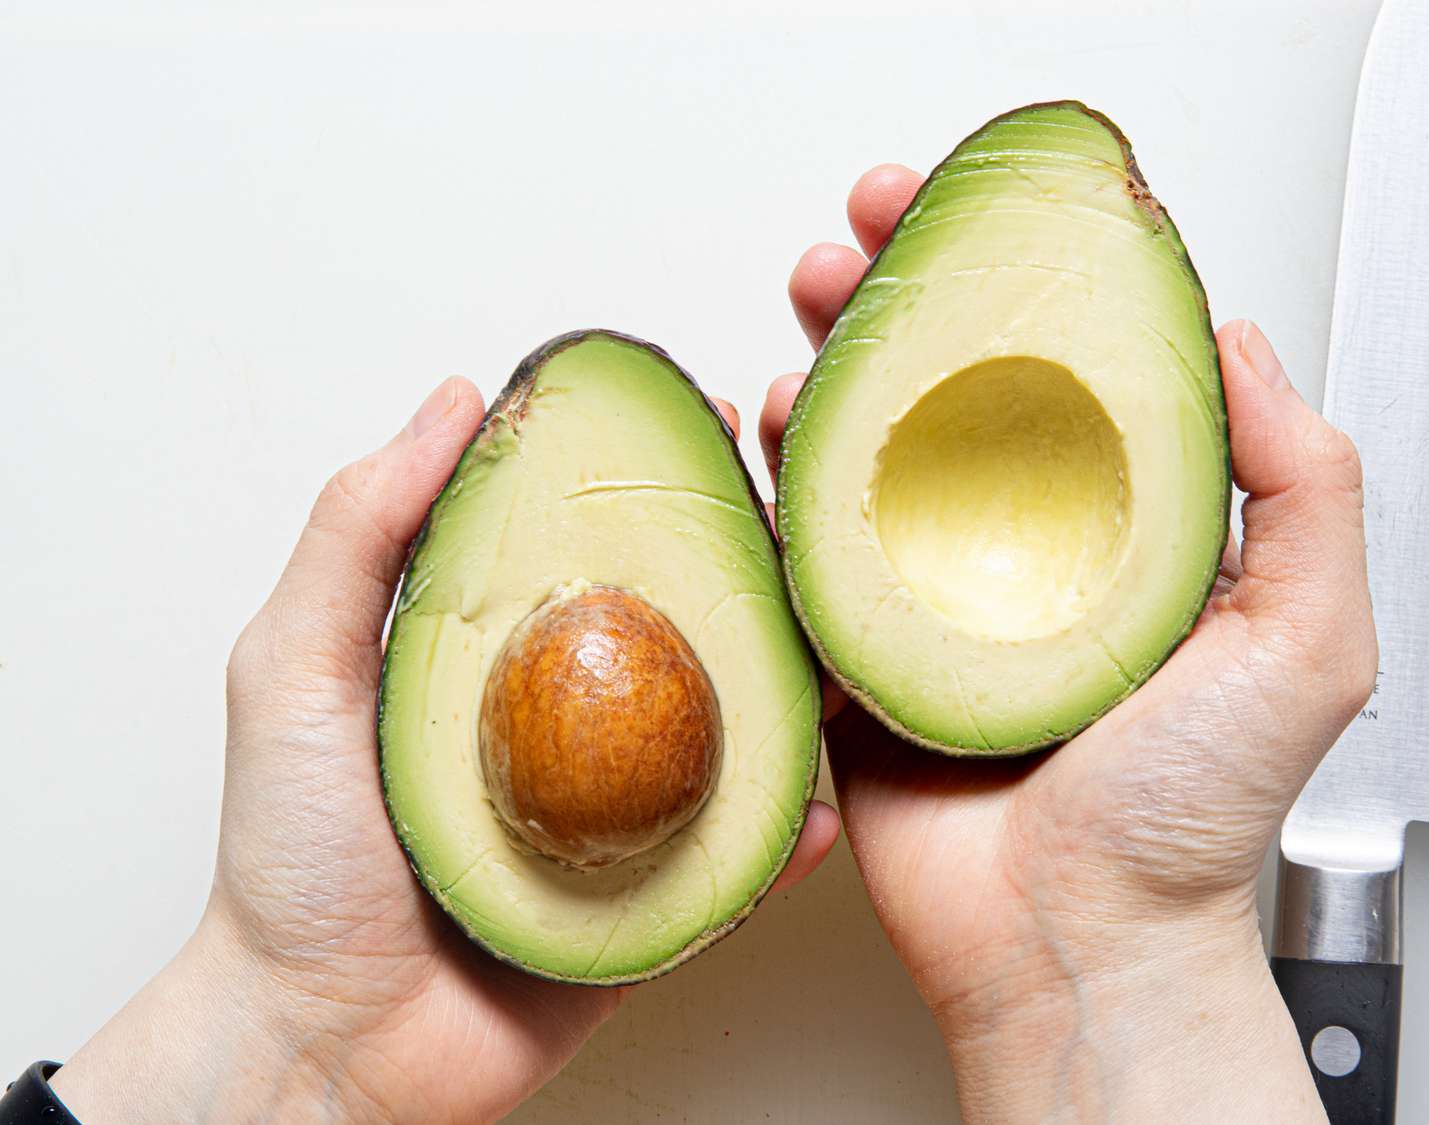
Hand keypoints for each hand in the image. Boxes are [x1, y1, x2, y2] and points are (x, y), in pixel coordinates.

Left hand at [51, 382, 838, 1123]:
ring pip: (740, 736)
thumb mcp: (294, 664)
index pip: (601, 544)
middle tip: (809, 526)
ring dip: (799, 694)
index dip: (664, 482)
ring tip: (840, 653)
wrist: (321, 1040)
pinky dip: (785, 834)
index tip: (719, 425)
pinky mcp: (658, 901)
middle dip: (761, 570)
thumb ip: (363, 531)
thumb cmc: (293, 856)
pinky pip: (740, 859)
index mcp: (506, 653)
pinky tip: (812, 804)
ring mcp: (627, 813)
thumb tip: (452, 403)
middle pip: (692, 627)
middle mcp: (579, 721)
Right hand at [761, 165, 1375, 1122]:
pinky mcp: (854, 653)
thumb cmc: (1190, 817)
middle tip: (873, 224)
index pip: (1069, 369)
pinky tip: (771, 419)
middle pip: (952, 387)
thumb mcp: (1305, 639)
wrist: (1073, 944)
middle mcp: (1020, 553)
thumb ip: (1304, 484)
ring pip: (868, 448)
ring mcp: (928, 600)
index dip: (1026, 278)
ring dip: (834, 355)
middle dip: (907, 290)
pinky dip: (780, 474)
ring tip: (812, 295)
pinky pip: (805, 546)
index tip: (995, 213)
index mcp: (1121, 534)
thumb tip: (1238, 340)